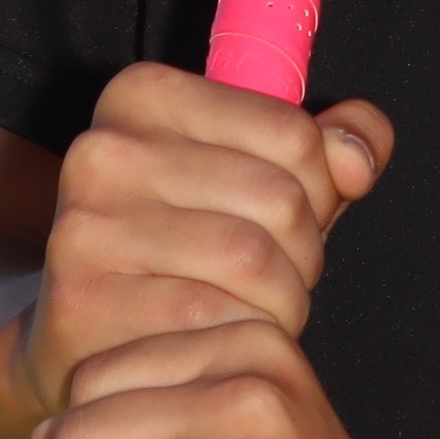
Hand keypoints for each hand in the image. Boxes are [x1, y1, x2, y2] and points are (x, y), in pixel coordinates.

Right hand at [16, 63, 392, 419]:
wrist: (82, 341)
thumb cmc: (186, 252)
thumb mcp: (258, 181)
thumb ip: (327, 151)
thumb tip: (357, 159)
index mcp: (143, 94)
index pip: (295, 134)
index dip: (320, 191)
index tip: (284, 222)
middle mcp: (104, 149)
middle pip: (281, 199)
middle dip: (304, 254)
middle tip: (275, 280)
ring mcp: (87, 225)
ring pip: (255, 262)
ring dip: (282, 304)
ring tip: (254, 311)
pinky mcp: (83, 301)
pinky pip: (214, 322)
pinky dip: (240, 341)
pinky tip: (218, 344)